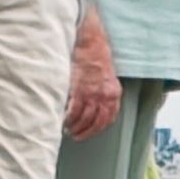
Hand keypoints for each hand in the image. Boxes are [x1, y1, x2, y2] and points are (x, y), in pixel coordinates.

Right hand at [63, 24, 121, 138]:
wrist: (90, 43)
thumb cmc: (96, 58)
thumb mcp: (107, 77)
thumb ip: (104, 93)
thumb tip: (96, 107)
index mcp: (114, 94)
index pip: (109, 118)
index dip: (99, 128)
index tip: (91, 132)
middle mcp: (105, 96)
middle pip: (97, 122)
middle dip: (86, 131)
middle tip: (77, 135)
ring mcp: (92, 94)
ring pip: (85, 119)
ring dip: (76, 127)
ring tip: (69, 129)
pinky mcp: (79, 90)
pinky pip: (74, 111)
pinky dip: (69, 118)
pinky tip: (65, 120)